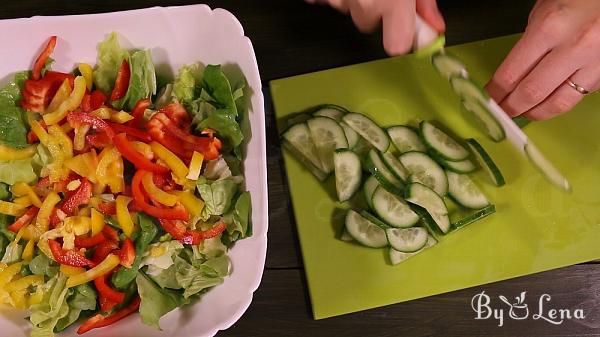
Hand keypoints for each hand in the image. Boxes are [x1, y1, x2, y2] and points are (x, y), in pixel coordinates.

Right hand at [306, 0, 444, 54]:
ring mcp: (336, 0)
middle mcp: (363, 5)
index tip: (406, 33)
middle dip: (374, 9)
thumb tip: (435, 28)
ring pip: (348, 11)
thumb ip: (424, 3)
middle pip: (368, 25)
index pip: (397, 46)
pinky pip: (325, 0)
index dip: (402, 38)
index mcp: (391, 2)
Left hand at [486, 0, 599, 119]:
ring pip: (558, 103)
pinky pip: (580, 96)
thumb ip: (530, 40)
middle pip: (532, 93)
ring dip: (536, 112)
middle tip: (503, 111)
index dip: (495, 92)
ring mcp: (595, 61)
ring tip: (524, 112)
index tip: (489, 97)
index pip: (510, 74)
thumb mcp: (545, 10)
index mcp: (549, 27)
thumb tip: (514, 71)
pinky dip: (560, 102)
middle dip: (511, 107)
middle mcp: (573, 46)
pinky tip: (549, 101)